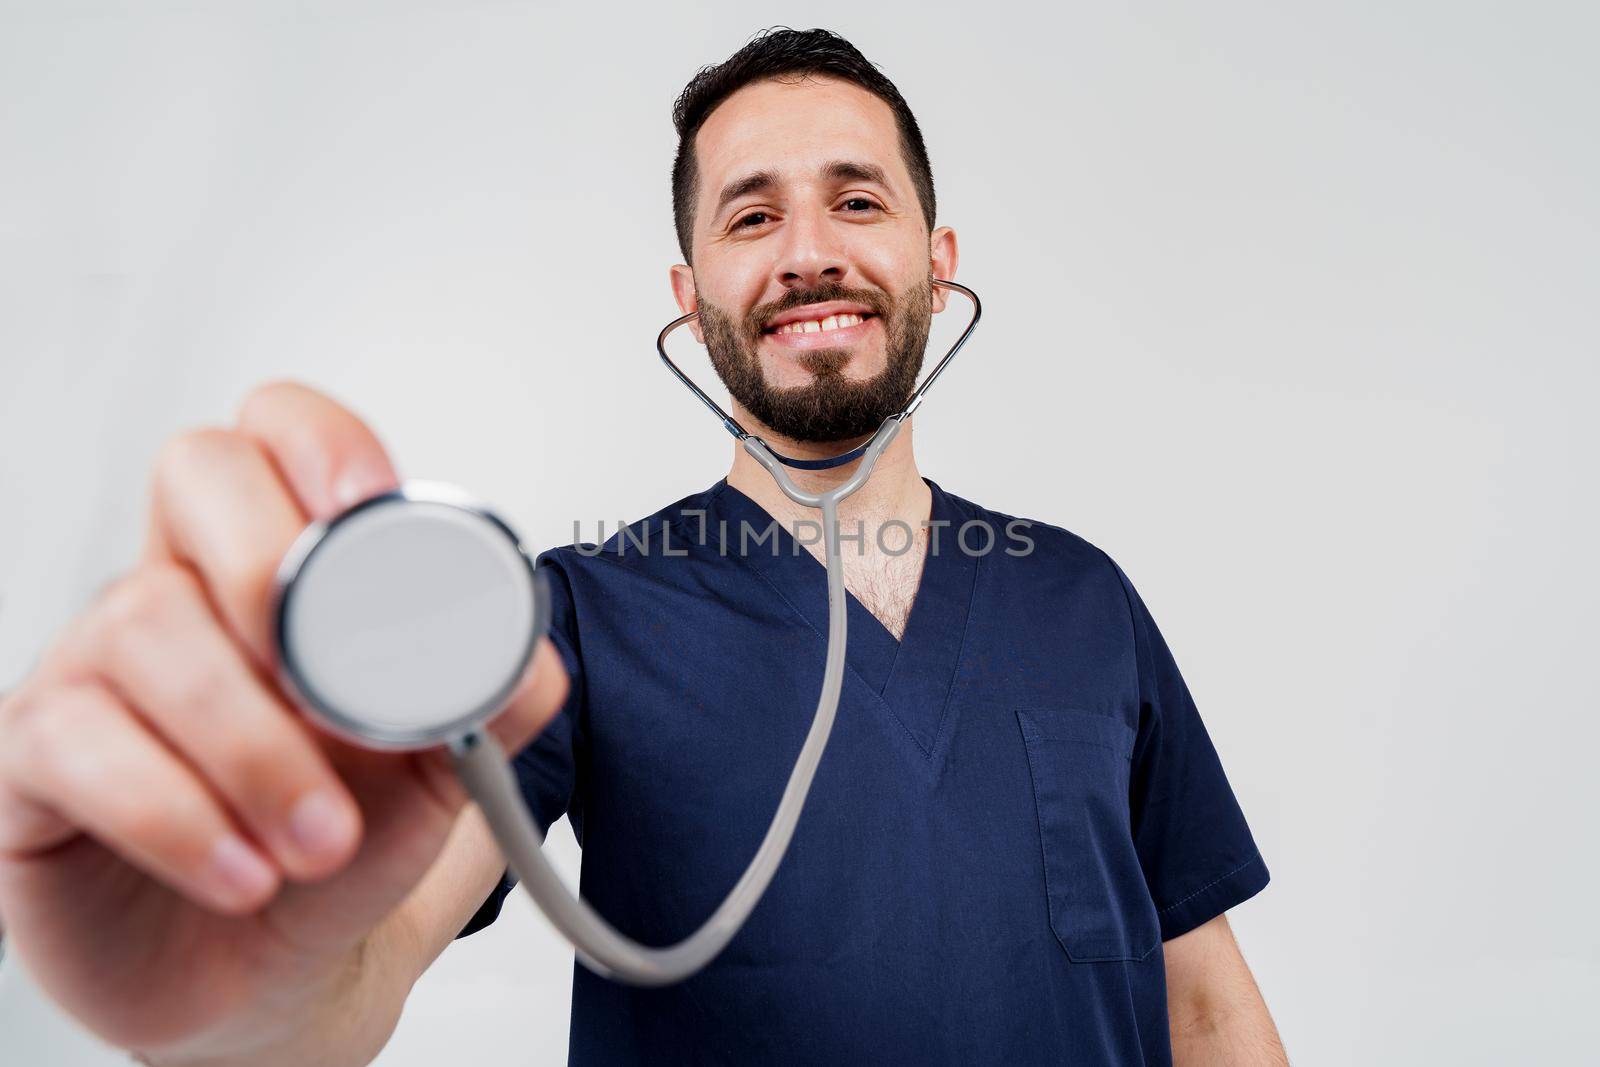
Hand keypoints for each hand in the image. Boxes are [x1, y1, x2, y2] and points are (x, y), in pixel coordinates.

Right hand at [0, 381, 567, 1054]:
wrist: (278, 966)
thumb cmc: (344, 837)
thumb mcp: (444, 766)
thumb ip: (492, 698)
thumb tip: (527, 659)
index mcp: (289, 567)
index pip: (280, 433)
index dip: (322, 444)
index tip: (368, 509)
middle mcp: (188, 589)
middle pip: (198, 474)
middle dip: (268, 565)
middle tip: (327, 680)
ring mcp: (100, 665)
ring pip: (145, 622)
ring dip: (255, 745)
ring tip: (323, 841)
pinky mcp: (37, 760)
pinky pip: (76, 745)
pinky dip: (179, 815)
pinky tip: (246, 872)